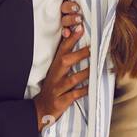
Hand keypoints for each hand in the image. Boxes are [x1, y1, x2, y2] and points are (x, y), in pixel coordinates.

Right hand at [35, 0, 90, 130]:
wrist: (41, 108)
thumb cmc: (53, 88)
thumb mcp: (56, 73)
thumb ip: (66, 60)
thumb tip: (81, 45)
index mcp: (55, 67)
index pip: (62, 50)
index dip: (70, 39)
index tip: (79, 28)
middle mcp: (55, 76)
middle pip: (65, 61)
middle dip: (79, 54)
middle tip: (92, 49)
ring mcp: (58, 89)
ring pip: (72, 79)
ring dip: (85, 73)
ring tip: (96, 68)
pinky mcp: (61, 101)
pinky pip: (74, 95)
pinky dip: (84, 91)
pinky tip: (92, 87)